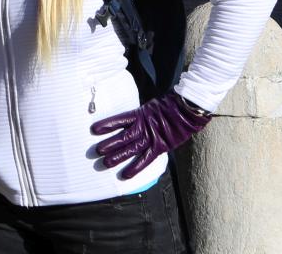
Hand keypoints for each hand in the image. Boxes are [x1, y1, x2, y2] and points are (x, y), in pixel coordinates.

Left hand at [91, 91, 211, 178]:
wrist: (187, 110)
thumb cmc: (170, 106)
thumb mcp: (151, 106)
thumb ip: (141, 115)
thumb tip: (131, 120)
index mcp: (139, 114)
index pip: (119, 120)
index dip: (107, 125)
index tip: (94, 129)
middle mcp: (143, 126)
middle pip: (122, 137)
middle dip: (109, 144)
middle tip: (96, 151)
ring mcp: (151, 137)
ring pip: (131, 149)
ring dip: (117, 156)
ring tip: (105, 163)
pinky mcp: (160, 147)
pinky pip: (145, 159)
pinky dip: (135, 168)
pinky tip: (125, 175)